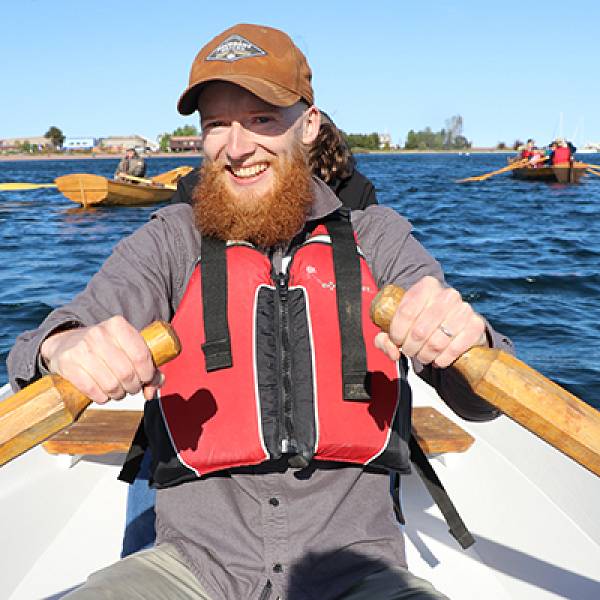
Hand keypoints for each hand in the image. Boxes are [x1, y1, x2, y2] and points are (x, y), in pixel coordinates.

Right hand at [40, 316, 162, 403]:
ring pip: (110, 384)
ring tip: (118, 390)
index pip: (141, 356)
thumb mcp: (127, 347)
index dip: (148, 374)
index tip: (146, 378)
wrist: (67, 343)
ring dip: (118, 394)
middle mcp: (99, 334)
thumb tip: (152, 392)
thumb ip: (147, 367)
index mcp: (118, 325)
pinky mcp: (67, 363)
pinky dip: (102, 397)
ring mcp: (81, 348)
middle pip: (127, 373)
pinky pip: (92, 390)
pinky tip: (103, 393)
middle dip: (133, 386)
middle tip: (132, 387)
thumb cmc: (106, 348)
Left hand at [374, 276, 486, 367]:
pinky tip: (437, 360)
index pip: (406, 312)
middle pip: (420, 330)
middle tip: (410, 352)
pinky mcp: (476, 325)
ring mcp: (464, 309)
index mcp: (426, 286)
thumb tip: (393, 352)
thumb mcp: (399, 323)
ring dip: (426, 355)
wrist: (451, 319)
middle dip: (411, 347)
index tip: (397, 341)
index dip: (397, 332)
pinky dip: (443, 359)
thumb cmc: (419, 320)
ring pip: (437, 342)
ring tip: (422, 356)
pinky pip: (455, 348)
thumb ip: (386, 338)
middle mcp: (447, 294)